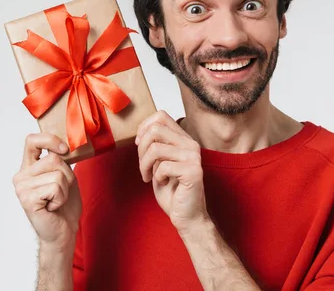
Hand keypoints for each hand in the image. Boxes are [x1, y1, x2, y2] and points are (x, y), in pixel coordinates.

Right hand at [12, 133, 81, 251]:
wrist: (63, 231)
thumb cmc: (64, 205)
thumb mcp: (65, 176)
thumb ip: (60, 160)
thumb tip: (64, 145)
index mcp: (29, 167)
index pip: (32, 140)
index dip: (50, 139)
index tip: (64, 150)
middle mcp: (21, 176)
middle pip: (53, 158)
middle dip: (67, 175)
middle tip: (60, 192)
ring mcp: (21, 188)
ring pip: (58, 174)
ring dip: (65, 189)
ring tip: (56, 201)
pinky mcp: (27, 199)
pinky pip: (55, 187)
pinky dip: (61, 197)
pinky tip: (52, 207)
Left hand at [136, 111, 208, 232]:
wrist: (187, 216)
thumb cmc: (172, 191)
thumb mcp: (159, 163)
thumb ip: (155, 145)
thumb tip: (142, 132)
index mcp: (183, 139)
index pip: (161, 116)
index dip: (144, 127)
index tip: (140, 145)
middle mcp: (190, 144)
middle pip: (155, 129)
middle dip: (141, 148)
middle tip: (142, 165)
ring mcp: (193, 157)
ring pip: (155, 148)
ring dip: (144, 164)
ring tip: (147, 176)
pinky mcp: (192, 171)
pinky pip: (163, 166)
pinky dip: (156, 176)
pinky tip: (162, 183)